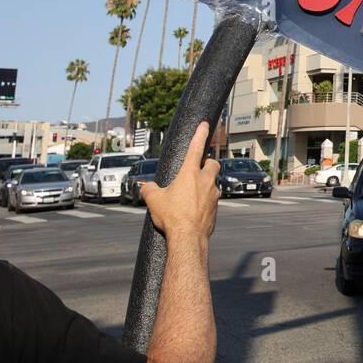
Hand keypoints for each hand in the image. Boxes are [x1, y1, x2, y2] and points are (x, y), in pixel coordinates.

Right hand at [140, 122, 219, 244]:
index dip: (200, 134)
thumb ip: (149, 190)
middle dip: (208, 162)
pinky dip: (206, 200)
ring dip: (206, 183)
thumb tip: (145, 188)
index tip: (205, 124)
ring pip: (214, 182)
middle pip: (213, 163)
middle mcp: (205, 180)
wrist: (188, 238)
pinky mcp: (216, 208)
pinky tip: (195, 209)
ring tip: (192, 194)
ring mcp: (213, 194)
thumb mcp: (154, 201)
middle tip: (199, 168)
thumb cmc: (172, 217)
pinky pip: (213, 199)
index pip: (196, 147)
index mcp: (189, 173)